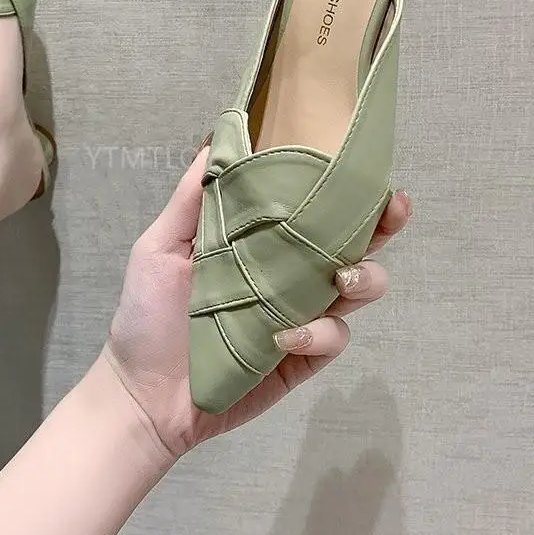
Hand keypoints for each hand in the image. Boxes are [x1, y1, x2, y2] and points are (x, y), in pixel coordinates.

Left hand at [103, 148, 410, 458]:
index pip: (309, 208)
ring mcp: (299, 316)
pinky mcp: (302, 358)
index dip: (341, 187)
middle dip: (380, 226)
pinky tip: (286, 336)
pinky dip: (319, 334)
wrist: (143, 392)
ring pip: (358, 289)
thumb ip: (190, 200)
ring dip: (364, 278)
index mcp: (258, 242)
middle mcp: (287, 274)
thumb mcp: (159, 248)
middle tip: (391, 210)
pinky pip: (332, 339)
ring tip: (341, 279)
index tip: (361, 166)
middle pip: (351, 244)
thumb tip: (213, 142)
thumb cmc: (147, 314)